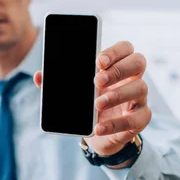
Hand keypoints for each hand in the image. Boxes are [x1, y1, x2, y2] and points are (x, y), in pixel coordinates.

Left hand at [34, 41, 151, 162]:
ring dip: (117, 95)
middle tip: (97, 80)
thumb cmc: (85, 101)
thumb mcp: (72, 90)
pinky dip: (116, 124)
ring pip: (140, 88)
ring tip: (97, 104)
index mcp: (115, 64)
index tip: (97, 61)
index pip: (124, 48)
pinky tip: (99, 127)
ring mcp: (138, 98)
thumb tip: (39, 75)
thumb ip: (56, 81)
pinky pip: (136, 119)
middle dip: (118, 69)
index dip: (114, 51)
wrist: (96, 131)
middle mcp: (130, 77)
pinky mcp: (140, 119)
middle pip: (138, 62)